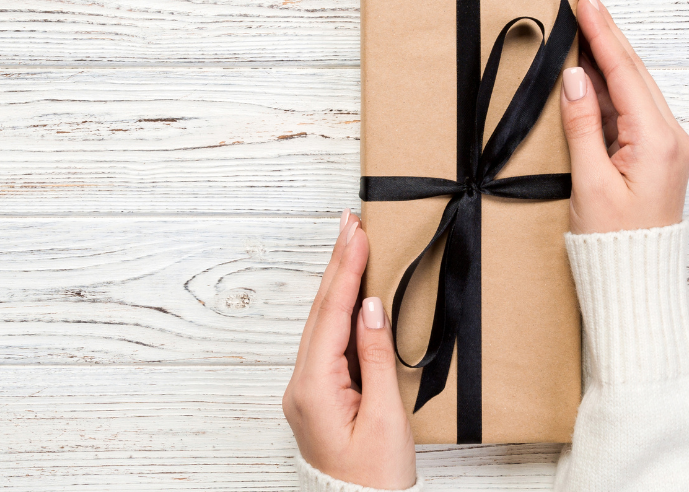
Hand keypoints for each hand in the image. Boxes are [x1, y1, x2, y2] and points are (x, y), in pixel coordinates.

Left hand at [282, 210, 415, 488]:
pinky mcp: (317, 396)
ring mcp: (306, 391)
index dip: (346, 269)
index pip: (331, 313)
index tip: (356, 232)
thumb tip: (370, 308)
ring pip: (321, 324)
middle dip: (337, 264)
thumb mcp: (386, 417)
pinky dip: (338, 311)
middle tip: (349, 222)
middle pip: (320, 312)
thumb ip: (376, 358)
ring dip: (337, 283)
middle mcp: (301, 385)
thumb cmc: (374, 480)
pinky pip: (326, 342)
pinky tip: (351, 293)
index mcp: (314, 387)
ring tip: (351, 244)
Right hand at [560, 0, 688, 234]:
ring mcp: (665, 145)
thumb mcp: (590, 183)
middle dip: (608, 34)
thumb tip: (575, 79)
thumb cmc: (612, 242)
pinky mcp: (654, 155)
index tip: (585, 1)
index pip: (624, 73)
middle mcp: (669, 137)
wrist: (635, 279)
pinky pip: (631, 109)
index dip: (602, 33)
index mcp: (656, 140)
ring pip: (633, 88)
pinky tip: (593, 70)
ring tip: (585, 24)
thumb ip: (582, 126)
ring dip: (609, 56)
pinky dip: (610, 85)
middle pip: (634, 72)